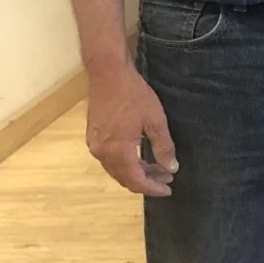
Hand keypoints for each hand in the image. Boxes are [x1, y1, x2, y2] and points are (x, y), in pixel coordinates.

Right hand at [85, 60, 177, 196]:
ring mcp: (94, 144)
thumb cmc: (133, 94)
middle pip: (124, 178)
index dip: (153, 188)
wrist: (107, 73)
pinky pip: (109, 159)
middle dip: (147, 181)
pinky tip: (140, 157)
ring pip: (116, 169)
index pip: (136, 181)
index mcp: (118, 151)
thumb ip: (163, 147)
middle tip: (166, 178)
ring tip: (158, 168)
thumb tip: (171, 168)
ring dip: (136, 172)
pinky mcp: (92, 136)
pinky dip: (126, 163)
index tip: (168, 189)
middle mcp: (102, 152)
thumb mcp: (155, 120)